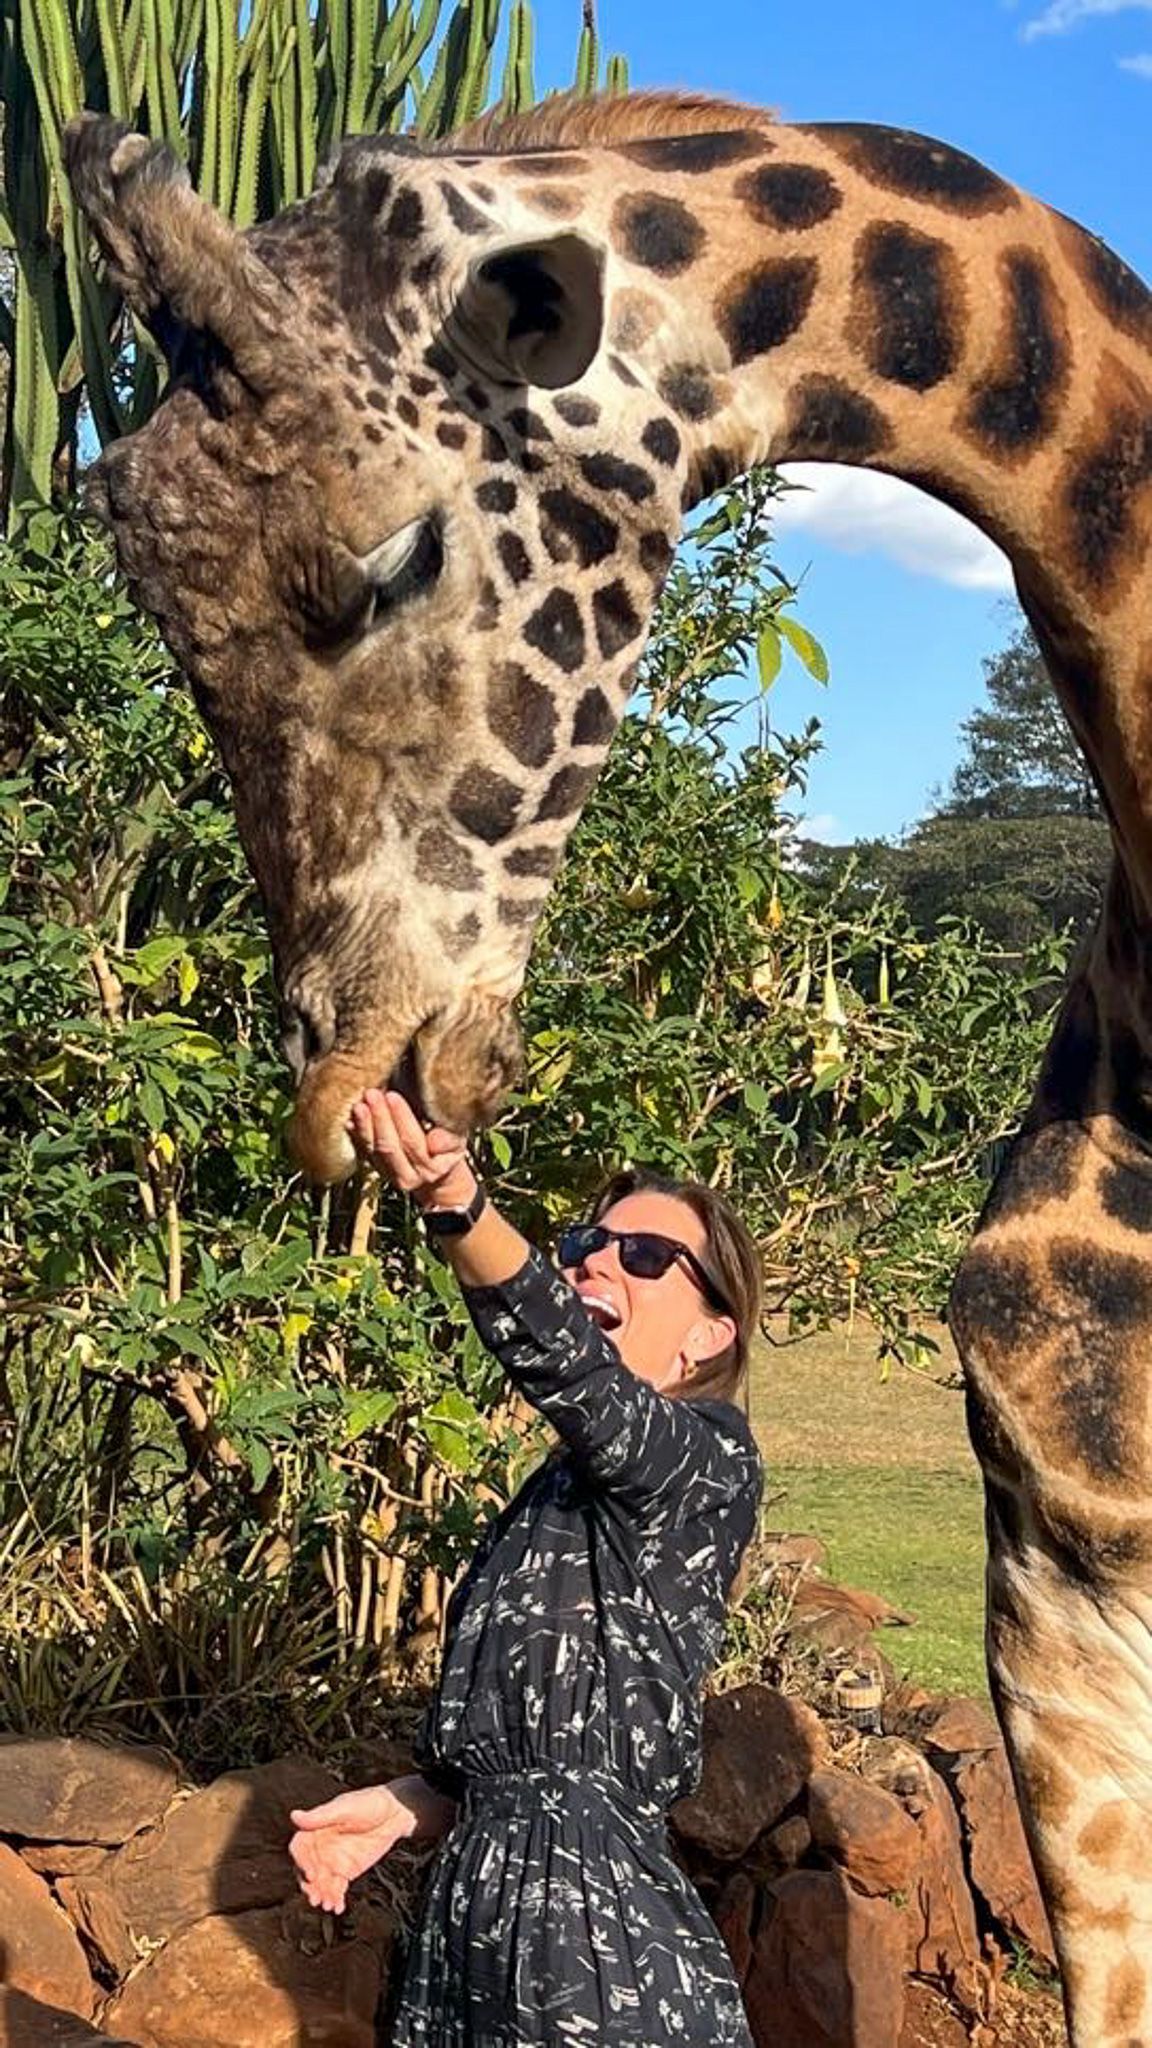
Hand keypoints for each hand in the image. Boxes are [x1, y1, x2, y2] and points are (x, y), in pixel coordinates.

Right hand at [288, 1775, 454, 1913]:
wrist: (395, 1814)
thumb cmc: (370, 1803)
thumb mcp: (345, 1808)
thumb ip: (321, 1816)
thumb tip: (295, 1816)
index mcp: (316, 1829)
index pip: (300, 1848)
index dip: (302, 1861)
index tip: (311, 1874)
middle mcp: (322, 1847)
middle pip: (307, 1869)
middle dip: (309, 1885)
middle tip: (316, 1897)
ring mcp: (333, 1860)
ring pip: (320, 1882)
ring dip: (321, 1895)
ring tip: (327, 1904)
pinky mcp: (346, 1871)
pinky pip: (336, 1888)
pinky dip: (335, 1898)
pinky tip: (337, 1907)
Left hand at [348, 1089, 475, 1209]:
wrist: (438, 1176)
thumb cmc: (449, 1151)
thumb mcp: (458, 1144)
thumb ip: (449, 1140)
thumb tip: (434, 1142)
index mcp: (430, 1168)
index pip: (412, 1141)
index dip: (401, 1119)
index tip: (393, 1096)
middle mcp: (407, 1175)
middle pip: (388, 1146)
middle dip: (379, 1118)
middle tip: (372, 1094)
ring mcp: (389, 1174)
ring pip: (372, 1150)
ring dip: (364, 1125)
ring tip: (359, 1104)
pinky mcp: (377, 1169)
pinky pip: (363, 1152)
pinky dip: (355, 1135)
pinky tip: (350, 1121)